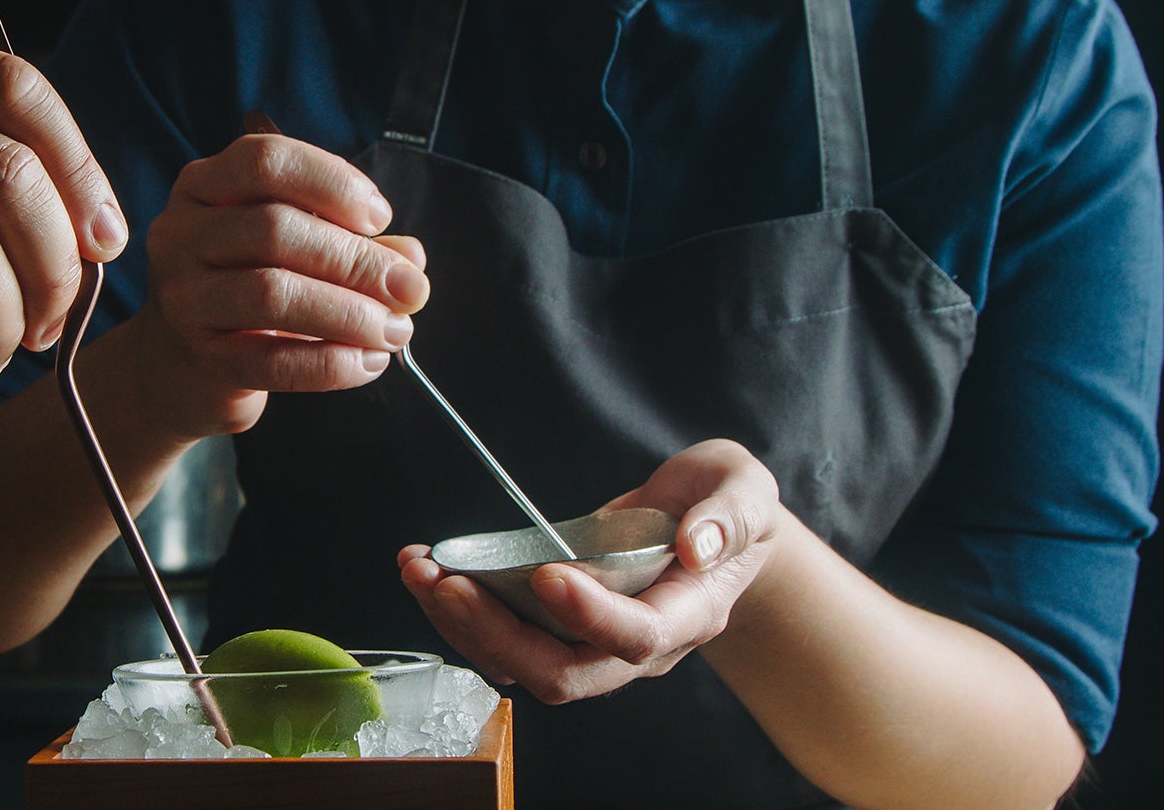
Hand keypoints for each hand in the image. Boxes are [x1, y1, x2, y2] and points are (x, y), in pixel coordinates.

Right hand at [130, 130, 430, 435]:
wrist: (181, 365)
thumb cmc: (247, 287)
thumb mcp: (295, 249)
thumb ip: (351, 243)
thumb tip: (409, 260)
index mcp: (206, 187)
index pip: (266, 162)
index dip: (332, 183)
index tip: (379, 217)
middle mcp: (182, 233)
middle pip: (274, 229)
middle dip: (355, 260)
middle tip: (409, 289)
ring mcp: (183, 297)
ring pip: (272, 294)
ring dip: (349, 313)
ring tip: (394, 330)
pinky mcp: (200, 358)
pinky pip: (271, 361)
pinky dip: (330, 363)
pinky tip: (367, 362)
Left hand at [398, 439, 781, 702]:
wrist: (709, 530)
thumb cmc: (726, 508)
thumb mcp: (746, 492)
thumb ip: (730, 517)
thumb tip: (695, 545)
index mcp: (686, 615)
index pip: (636, 637)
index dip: (590, 615)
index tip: (547, 574)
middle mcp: (634, 645)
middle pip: (561, 671)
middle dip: (496, 632)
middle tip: (445, 582)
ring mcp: (590, 641)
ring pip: (519, 662)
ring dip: (461, 623)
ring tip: (418, 570)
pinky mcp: (555, 625)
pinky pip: (501, 635)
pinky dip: (456, 607)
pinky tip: (424, 566)